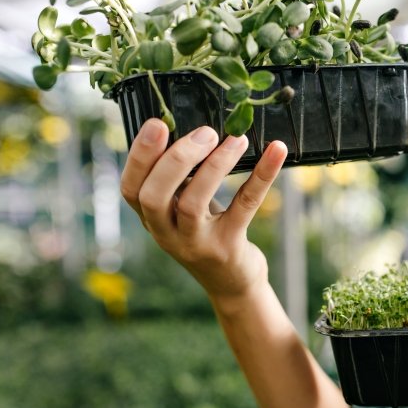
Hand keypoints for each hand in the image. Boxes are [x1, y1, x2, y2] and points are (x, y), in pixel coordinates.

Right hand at [120, 118, 287, 311]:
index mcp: (152, 219)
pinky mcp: (228, 246)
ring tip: (235, 139)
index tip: (156, 123)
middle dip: (175, 159)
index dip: (139, 156)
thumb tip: (192, 126)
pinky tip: (277, 151)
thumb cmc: (205, 233)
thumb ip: (180, 178)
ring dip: (214, 166)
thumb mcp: (183, 208)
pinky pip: (245, 206)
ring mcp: (196, 243)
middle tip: (204, 132)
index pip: (130, 189)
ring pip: (192, 204)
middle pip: (154, 197)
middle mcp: (167, 234)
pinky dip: (262, 175)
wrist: (232, 284)